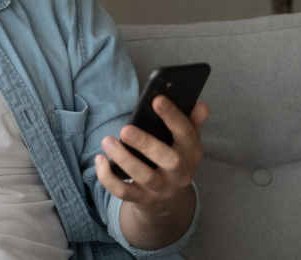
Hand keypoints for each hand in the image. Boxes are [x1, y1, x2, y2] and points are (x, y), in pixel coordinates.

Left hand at [95, 96, 209, 215]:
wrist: (168, 199)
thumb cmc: (174, 158)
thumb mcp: (185, 141)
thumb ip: (191, 121)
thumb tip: (200, 105)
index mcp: (191, 152)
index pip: (186, 133)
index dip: (173, 116)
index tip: (156, 99)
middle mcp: (180, 173)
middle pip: (168, 160)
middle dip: (145, 143)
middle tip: (125, 129)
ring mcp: (161, 188)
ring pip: (143, 176)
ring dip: (123, 158)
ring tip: (107, 141)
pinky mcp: (142, 199)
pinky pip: (123, 192)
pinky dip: (108, 177)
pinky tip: (100, 159)